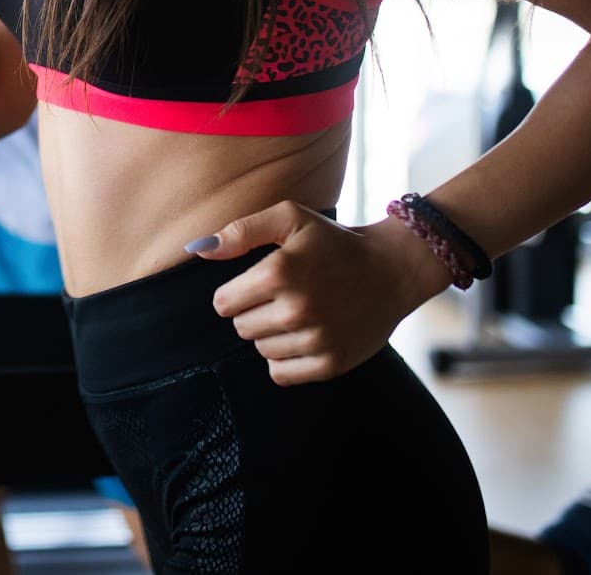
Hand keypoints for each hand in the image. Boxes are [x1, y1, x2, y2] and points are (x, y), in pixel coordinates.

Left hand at [190, 203, 451, 385]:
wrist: (391, 270)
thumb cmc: (333, 241)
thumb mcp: (290, 218)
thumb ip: (241, 231)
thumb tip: (198, 249)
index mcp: (279, 272)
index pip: (223, 303)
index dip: (234, 294)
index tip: (256, 285)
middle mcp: (296, 309)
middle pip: (241, 328)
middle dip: (253, 313)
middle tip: (283, 297)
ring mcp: (316, 339)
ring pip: (261, 350)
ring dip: (272, 335)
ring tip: (299, 313)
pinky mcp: (331, 363)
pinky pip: (281, 373)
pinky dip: (285, 359)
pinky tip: (303, 336)